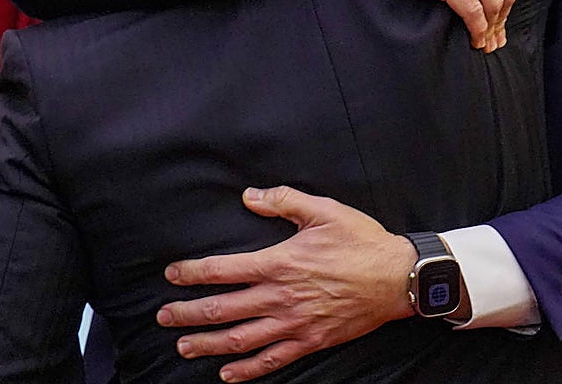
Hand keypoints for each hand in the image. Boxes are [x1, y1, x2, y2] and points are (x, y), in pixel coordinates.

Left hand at [157, 186, 415, 381]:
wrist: (397, 277)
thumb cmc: (362, 241)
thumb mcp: (325, 211)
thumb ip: (284, 200)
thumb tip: (250, 196)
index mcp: (280, 262)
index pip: (223, 270)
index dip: (192, 273)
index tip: (172, 275)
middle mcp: (281, 297)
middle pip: (222, 309)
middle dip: (188, 314)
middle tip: (164, 317)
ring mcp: (294, 323)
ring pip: (240, 339)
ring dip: (207, 344)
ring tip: (184, 346)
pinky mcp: (310, 341)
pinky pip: (271, 360)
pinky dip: (246, 370)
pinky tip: (227, 373)